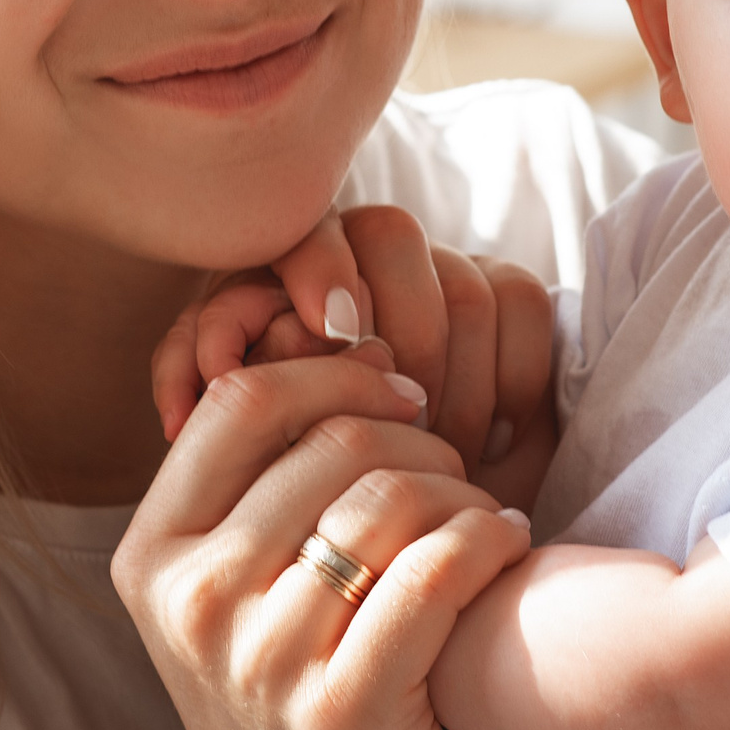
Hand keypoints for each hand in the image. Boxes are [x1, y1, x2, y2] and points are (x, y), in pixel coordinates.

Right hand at [111, 351, 532, 729]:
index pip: (240, 399)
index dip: (333, 371)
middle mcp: (196, 602)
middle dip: (417, 432)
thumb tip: (340, 336)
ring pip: (390, 498)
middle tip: (459, 460)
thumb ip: (255, 485)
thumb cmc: (282, 706)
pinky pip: (437, 572)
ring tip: (485, 510)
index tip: (398, 390)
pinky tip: (509, 546)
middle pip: (330, 440)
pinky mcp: (345, 709)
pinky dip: (489, 541)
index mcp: (153, 554)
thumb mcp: (225, 594)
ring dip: (463, 487)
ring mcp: (265, 660)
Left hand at [151, 207, 558, 489]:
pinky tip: (495, 442)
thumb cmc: (293, 459)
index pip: (306, 227)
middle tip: (399, 420)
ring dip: (456, 381)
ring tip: (441, 455)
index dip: (321, 266)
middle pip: (392, 234)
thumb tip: (214, 380)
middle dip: (398, 333)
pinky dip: (511, 380)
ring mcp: (440, 265)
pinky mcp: (507, 290)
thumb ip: (207, 386)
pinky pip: (522, 303)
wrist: (400, 502)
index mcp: (286, 266)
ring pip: (462, 283)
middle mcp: (363, 247)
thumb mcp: (234, 424)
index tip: (334, 328)